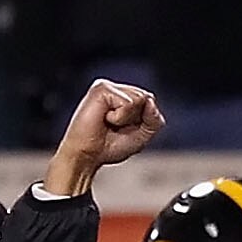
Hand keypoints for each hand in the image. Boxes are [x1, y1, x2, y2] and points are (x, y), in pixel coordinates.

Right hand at [46, 79, 165, 196]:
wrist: (87, 155)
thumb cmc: (109, 146)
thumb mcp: (142, 135)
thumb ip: (154, 120)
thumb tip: (150, 100)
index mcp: (123, 96)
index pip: (150, 101)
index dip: (144, 121)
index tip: (124, 129)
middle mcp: (115, 88)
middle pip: (147, 98)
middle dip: (137, 119)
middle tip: (116, 127)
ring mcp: (107, 86)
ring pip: (140, 98)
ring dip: (128, 119)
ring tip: (109, 122)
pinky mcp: (101, 88)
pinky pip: (128, 103)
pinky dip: (120, 117)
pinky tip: (104, 118)